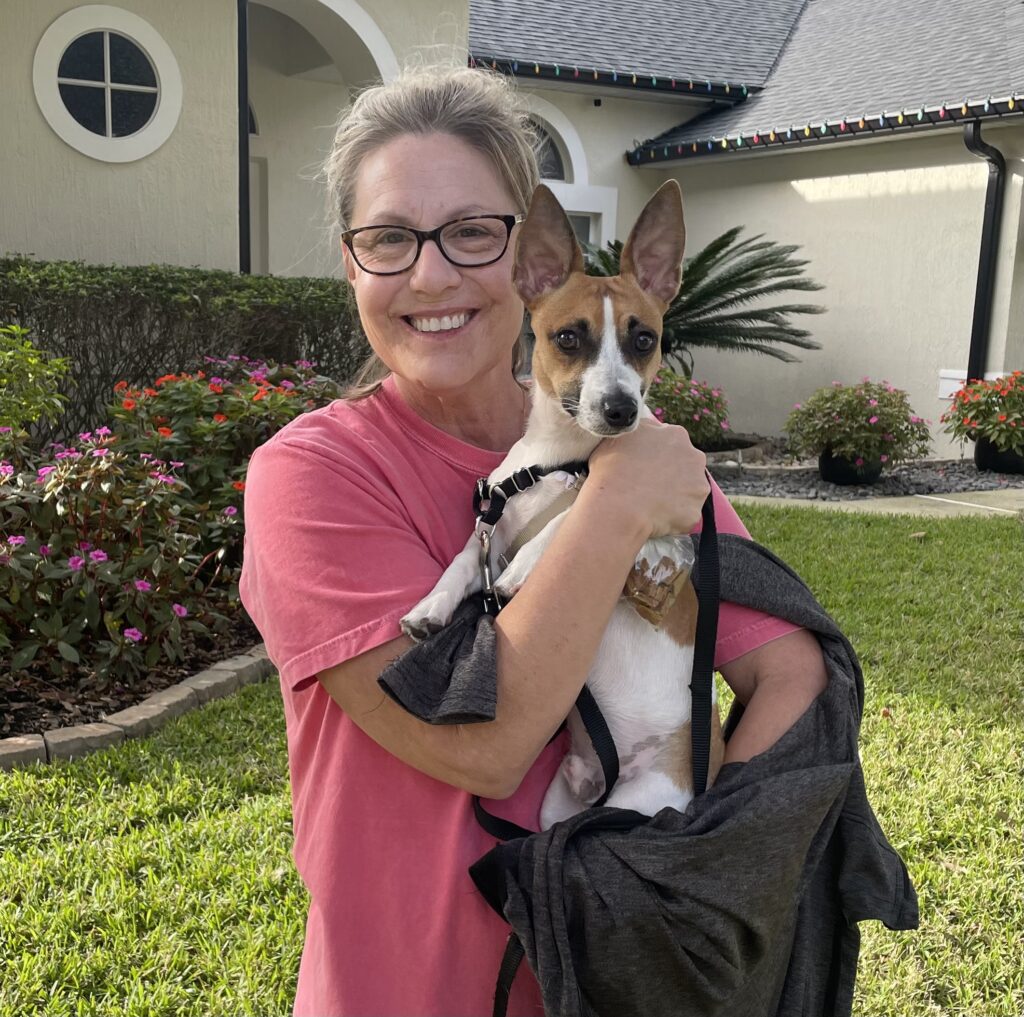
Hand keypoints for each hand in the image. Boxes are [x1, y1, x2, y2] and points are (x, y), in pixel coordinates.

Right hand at [586, 418, 708, 537]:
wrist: (617, 507)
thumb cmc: (610, 471)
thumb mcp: (618, 437)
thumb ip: (638, 433)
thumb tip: (640, 436)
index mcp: (675, 434)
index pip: (669, 443)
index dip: (654, 455)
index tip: (642, 466)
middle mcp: (693, 456)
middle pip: (684, 464)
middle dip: (669, 474)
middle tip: (647, 485)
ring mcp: (697, 484)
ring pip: (687, 490)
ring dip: (673, 495)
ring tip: (649, 504)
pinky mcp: (695, 510)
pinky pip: (684, 514)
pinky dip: (672, 517)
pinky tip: (654, 518)